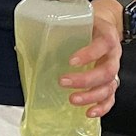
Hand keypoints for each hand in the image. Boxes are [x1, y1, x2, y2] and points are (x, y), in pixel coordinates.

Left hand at [62, 0, 124, 117]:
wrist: (105, 26)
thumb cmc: (88, 26)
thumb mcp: (76, 22)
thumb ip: (57, 32)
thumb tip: (23, 45)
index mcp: (106, 36)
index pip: (103, 44)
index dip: (89, 54)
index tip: (71, 61)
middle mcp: (112, 55)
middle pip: (106, 71)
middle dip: (85, 80)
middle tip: (63, 81)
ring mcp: (113, 70)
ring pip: (109, 86)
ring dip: (91, 95)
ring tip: (73, 99)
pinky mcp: (111, 81)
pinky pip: (110, 97)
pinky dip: (102, 106)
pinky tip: (89, 112)